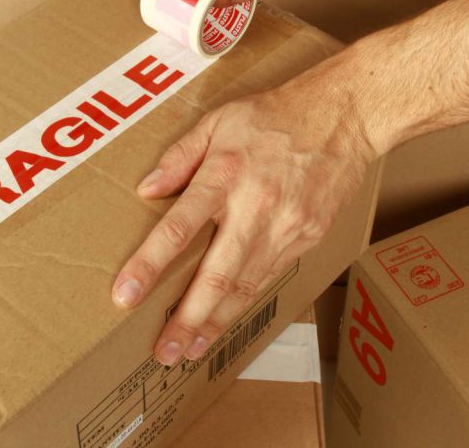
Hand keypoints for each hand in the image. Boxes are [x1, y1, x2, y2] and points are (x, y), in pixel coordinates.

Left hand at [110, 61, 378, 364]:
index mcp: (224, 175)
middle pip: (216, 276)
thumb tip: (147, 189)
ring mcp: (285, 228)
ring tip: (190, 350)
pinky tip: (225, 318)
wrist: (343, 116)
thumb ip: (180, 156)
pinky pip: (269, 277)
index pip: (179, 229)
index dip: (149, 266)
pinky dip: (245, 302)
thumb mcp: (218, 120)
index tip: (125, 296)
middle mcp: (255, 208)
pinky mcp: (307, 238)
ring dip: (215, 322)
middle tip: (164, 353)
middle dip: (187, 319)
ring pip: (246, 287)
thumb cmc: (275, 115)